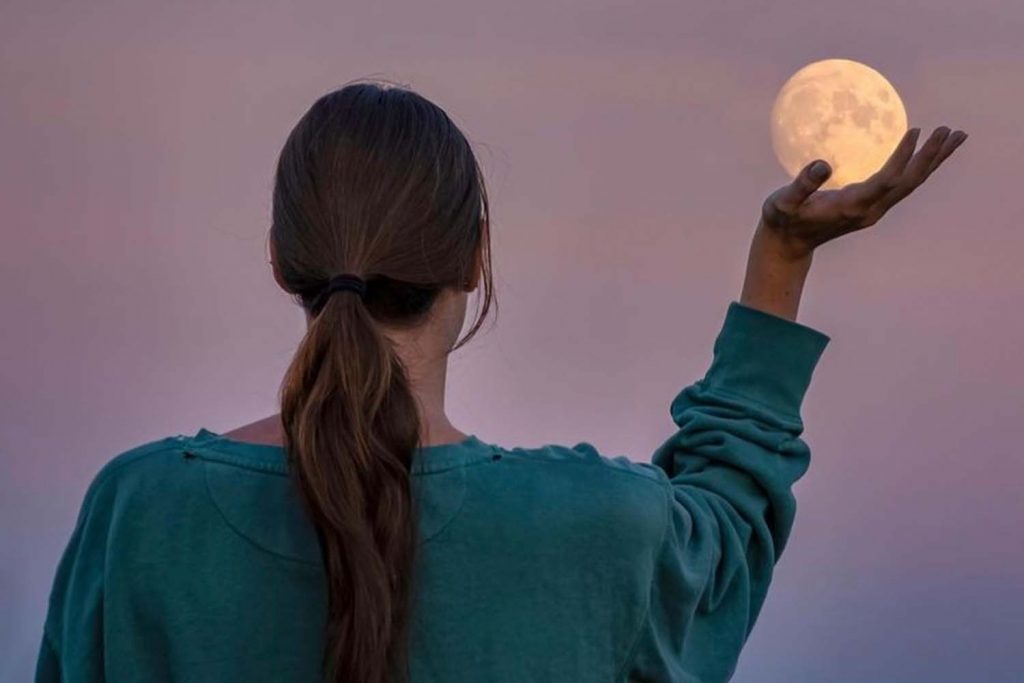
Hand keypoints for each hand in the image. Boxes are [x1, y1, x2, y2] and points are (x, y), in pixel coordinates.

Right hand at [758, 126, 968, 259]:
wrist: (788, 245)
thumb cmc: (782, 220)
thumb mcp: (783, 202)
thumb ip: (801, 185)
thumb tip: (822, 164)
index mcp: (852, 207)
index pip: (888, 180)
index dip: (903, 157)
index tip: (915, 130)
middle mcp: (870, 210)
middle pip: (910, 183)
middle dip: (932, 157)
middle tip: (951, 131)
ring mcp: (873, 210)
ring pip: (911, 184)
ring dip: (933, 161)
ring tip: (954, 136)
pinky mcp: (871, 206)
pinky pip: (901, 184)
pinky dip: (917, 166)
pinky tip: (923, 151)